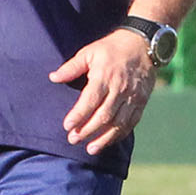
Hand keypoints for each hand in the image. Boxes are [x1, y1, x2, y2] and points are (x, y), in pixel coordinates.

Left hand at [50, 28, 157, 154]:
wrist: (143, 45)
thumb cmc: (111, 49)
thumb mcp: (89, 52)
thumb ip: (71, 67)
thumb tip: (53, 78)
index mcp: (105, 76)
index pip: (90, 100)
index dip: (78, 115)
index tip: (67, 126)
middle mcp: (119, 89)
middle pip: (103, 115)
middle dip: (88, 130)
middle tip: (73, 140)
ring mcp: (132, 97)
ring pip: (118, 123)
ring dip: (104, 138)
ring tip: (90, 149)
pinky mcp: (141, 102)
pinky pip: (130, 123)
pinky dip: (119, 135)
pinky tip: (108, 142)